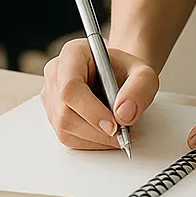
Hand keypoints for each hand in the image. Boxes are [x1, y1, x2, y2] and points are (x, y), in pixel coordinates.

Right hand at [41, 37, 158, 149]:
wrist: (118, 77)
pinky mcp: (54, 115)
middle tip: (122, 134)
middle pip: (65, 112)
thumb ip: (140, 88)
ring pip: (64, 129)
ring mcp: (51, 96)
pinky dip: (90, 142)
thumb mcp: (143, 73)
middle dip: (96, 130)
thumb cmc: (125, 71)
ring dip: (95, 138)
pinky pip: (67, 137)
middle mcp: (56, 73)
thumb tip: (124, 114)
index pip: (70, 87)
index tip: (113, 125)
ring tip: (118, 132)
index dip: (90, 110)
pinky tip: (106, 134)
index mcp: (73, 54)